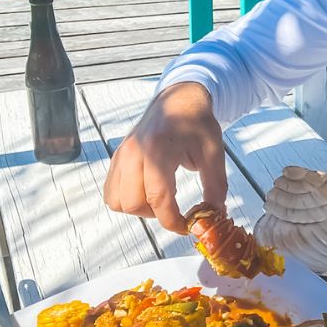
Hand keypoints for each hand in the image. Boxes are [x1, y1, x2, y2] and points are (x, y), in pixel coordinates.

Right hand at [103, 82, 227, 233]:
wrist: (178, 100)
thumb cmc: (197, 123)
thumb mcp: (214, 154)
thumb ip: (216, 187)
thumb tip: (214, 215)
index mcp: (160, 149)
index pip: (159, 198)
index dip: (173, 220)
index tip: (186, 226)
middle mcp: (134, 152)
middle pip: (133, 203)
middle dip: (156, 215)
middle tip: (174, 210)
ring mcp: (122, 154)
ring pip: (117, 201)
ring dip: (138, 209)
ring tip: (159, 200)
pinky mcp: (116, 157)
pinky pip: (110, 190)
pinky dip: (125, 200)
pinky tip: (146, 192)